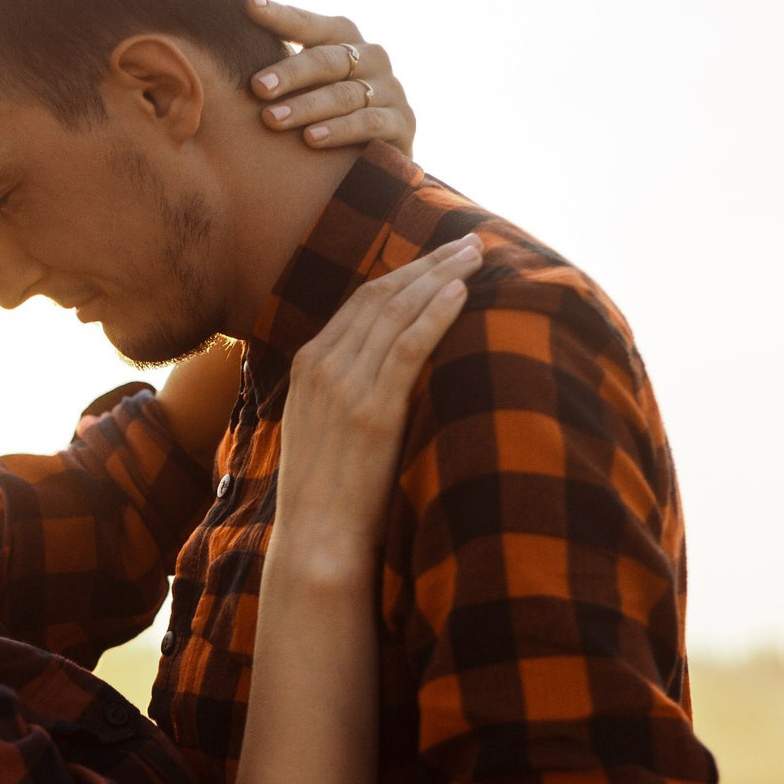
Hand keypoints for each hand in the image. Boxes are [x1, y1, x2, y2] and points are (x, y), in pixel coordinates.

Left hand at [246, 0, 414, 154]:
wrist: (375, 159)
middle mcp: (373, 57)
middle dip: (290, 73)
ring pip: (345, 94)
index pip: (311, 24)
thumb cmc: (326, 116)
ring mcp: (391, 89)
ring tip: (272, 120)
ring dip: (307, 107)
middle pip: (328, 60)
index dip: (281, 15)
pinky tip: (311, 139)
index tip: (248, 5)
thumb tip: (233, 34)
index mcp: (346, 40)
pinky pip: (369, 123)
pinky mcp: (403, 123)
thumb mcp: (305, 86)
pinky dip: (339, 131)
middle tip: (257, 87)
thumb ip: (279, 68)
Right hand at [270, 234, 479, 583]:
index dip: (404, 274)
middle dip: (428, 263)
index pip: (360, 303)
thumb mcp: (322, 429)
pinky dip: (435, 314)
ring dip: (440, 277)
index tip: (440, 256)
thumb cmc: (329, 494)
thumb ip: (343, 392)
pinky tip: (461, 292)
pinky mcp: (373, 411)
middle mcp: (322, 367)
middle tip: (468, 242)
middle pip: (381, 296)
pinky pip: (408, 347)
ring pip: (397, 312)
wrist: (316, 540)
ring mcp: (345, 387)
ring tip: (476, 256)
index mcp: (308, 367)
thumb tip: (384, 373)